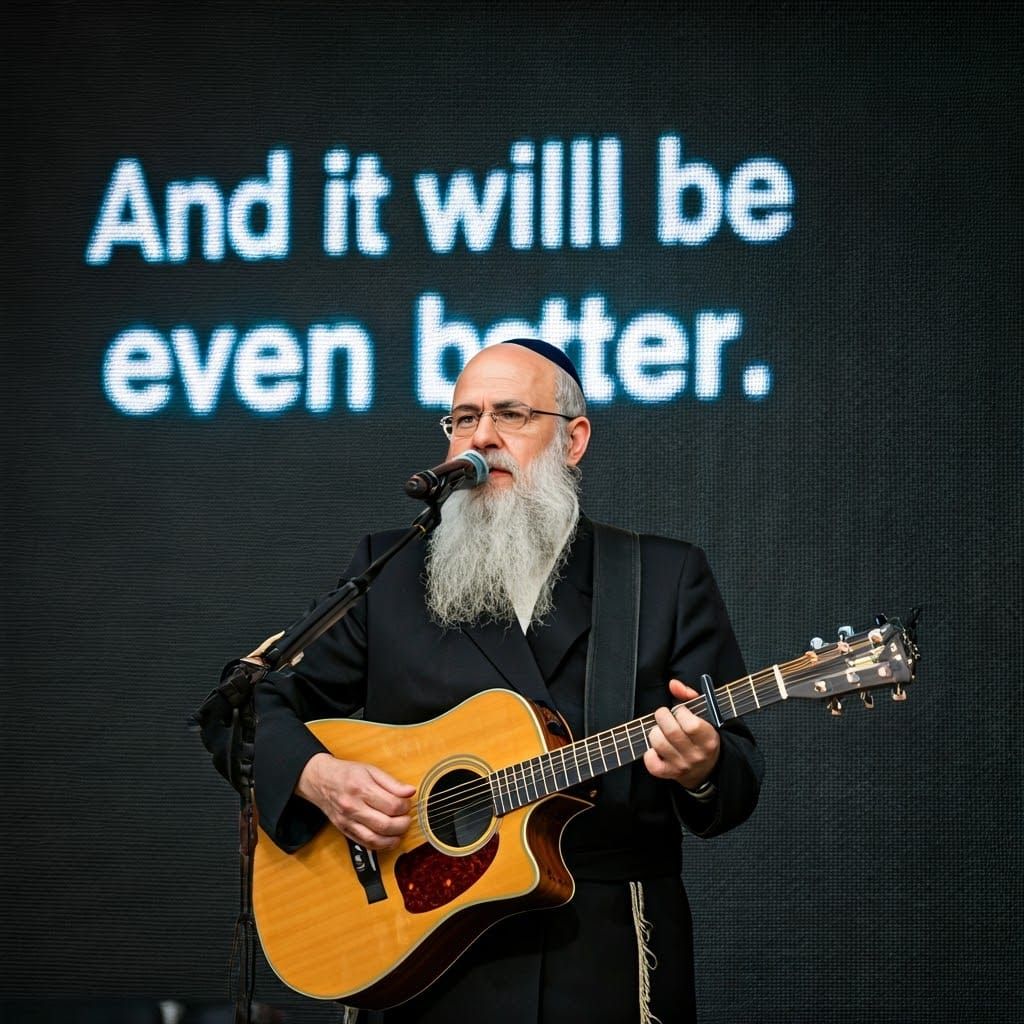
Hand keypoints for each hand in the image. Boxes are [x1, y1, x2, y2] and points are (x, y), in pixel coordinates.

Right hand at [296, 753, 414, 850]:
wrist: (320, 780)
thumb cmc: (347, 773)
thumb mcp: (371, 770)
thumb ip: (392, 782)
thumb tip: (410, 791)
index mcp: (362, 788)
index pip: (392, 805)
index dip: (405, 807)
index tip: (407, 804)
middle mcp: (353, 807)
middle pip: (385, 824)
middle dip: (402, 824)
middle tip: (407, 819)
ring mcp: (348, 821)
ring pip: (375, 839)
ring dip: (393, 839)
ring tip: (400, 831)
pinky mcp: (344, 830)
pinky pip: (365, 844)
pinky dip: (380, 845)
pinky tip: (388, 840)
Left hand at [643, 679, 720, 789]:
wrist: (707, 768)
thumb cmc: (702, 737)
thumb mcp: (704, 715)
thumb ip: (689, 696)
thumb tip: (673, 684)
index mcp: (708, 739)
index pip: (691, 725)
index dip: (681, 713)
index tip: (680, 711)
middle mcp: (696, 754)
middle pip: (671, 732)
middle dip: (663, 717)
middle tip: (664, 715)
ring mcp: (681, 765)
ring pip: (659, 744)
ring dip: (655, 732)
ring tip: (661, 730)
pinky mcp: (668, 773)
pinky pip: (651, 763)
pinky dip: (649, 753)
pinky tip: (656, 747)